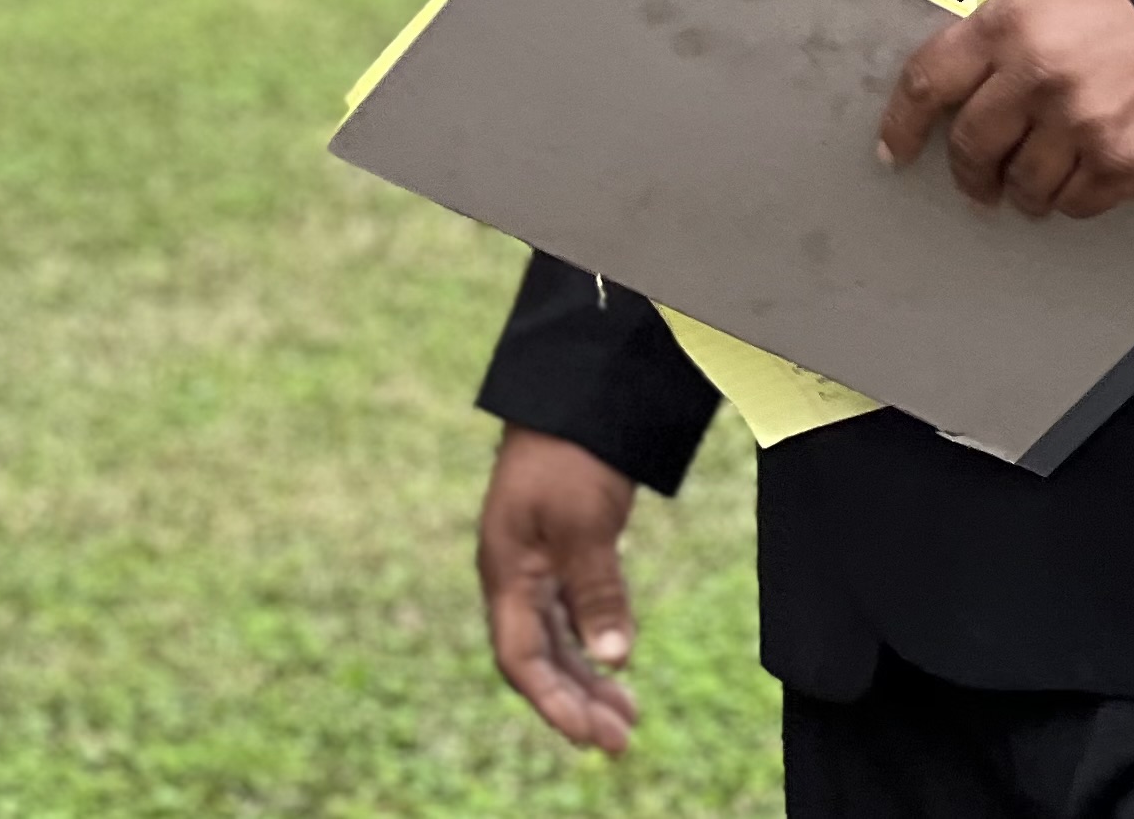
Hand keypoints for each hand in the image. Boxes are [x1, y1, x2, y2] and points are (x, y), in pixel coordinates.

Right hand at [476, 426, 642, 755]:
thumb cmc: (568, 453)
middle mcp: (513, 575)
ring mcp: (532, 563)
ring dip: (586, 680)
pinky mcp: (555, 550)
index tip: (591, 737)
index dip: (553, 703)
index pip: (520, 658)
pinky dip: (590, 645)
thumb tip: (614, 659)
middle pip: (537, 658)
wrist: (571, 393)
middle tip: (621, 739)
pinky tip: (615, 665)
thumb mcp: (584, 521)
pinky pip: (566, 615)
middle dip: (575, 703)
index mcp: (505, 571)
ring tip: (628, 715)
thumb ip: (597, 591)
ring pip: (554, 640)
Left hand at [878, 0, 1133, 218]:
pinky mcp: (1120, 164)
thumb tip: (953, 90)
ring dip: (1021, 190)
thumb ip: (997, 39)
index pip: (929, 81)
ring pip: (1020, 185)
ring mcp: (1079, 124)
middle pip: (971, 145)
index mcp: (1009, 25)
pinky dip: (1069, 197)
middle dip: (967, 171)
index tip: (893, 149)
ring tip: (1036, 177)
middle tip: (976, 179)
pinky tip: (1083, 173)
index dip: (904, 122)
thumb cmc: (1126, 13)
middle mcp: (1037, 76)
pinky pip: (1072, 204)